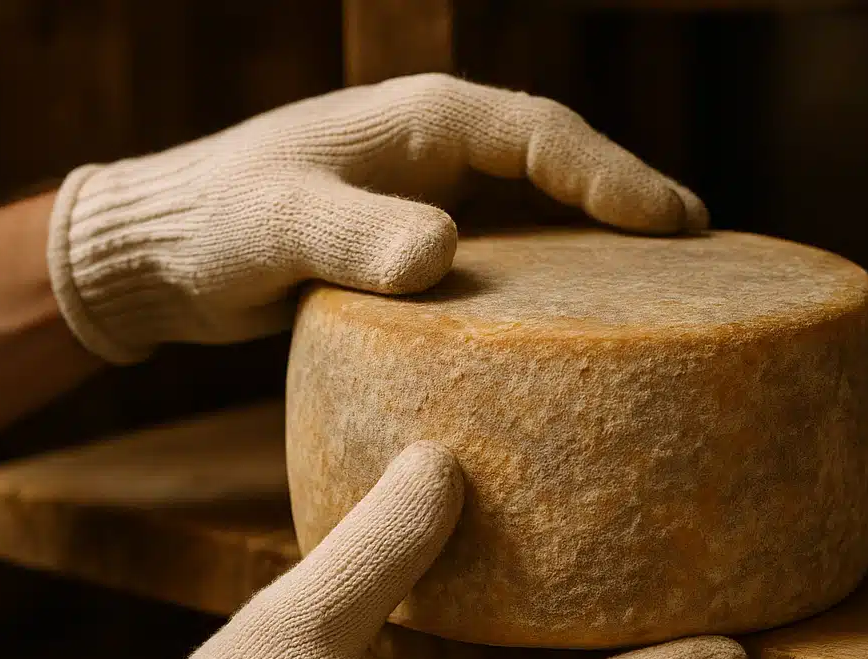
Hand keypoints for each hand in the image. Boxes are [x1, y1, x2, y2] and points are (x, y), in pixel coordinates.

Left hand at [48, 73, 708, 364]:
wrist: (162, 254)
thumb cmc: (212, 226)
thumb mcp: (277, 225)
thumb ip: (353, 235)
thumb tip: (442, 253)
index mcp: (418, 124)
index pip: (540, 134)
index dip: (612, 175)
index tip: (672, 223)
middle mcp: (434, 153)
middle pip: (559, 168)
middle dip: (631, 204)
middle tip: (704, 254)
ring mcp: (427, 199)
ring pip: (537, 216)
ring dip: (598, 248)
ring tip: (664, 292)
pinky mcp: (412, 249)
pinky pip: (499, 260)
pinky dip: (544, 283)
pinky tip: (568, 325)